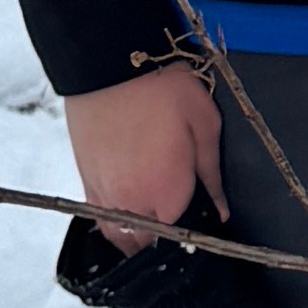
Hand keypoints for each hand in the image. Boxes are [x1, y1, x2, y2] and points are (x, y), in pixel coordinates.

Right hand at [66, 62, 227, 246]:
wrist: (111, 64)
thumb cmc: (163, 88)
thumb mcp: (205, 126)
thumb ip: (212, 175)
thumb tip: (220, 210)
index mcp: (167, 192)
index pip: (179, 233)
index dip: (191, 229)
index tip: (198, 221)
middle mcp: (132, 201)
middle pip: (146, 243)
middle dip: (162, 240)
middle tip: (176, 222)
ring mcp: (104, 193)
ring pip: (119, 237)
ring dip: (135, 238)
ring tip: (150, 227)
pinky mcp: (86, 179)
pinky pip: (98, 219)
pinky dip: (113, 222)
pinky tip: (126, 211)